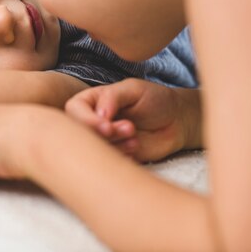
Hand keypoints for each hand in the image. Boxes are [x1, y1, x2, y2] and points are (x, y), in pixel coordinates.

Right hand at [65, 79, 201, 161]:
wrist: (176, 121)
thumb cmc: (155, 99)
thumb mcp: (133, 89)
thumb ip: (112, 96)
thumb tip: (97, 114)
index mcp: (93, 100)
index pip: (74, 109)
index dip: (86, 120)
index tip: (107, 126)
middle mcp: (94, 120)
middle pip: (80, 132)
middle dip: (104, 134)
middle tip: (129, 128)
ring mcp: (103, 140)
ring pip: (94, 148)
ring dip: (115, 144)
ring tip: (134, 134)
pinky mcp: (114, 156)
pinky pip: (107, 162)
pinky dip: (121, 156)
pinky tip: (136, 145)